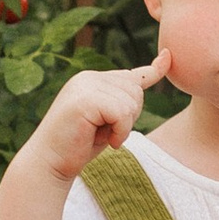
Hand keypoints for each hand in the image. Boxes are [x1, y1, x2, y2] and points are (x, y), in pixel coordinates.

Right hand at [20, 48, 171, 187]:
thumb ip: (122, 103)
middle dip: (129, 118)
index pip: (131, 75)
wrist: (50, 163)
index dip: (154, 68)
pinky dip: (119, 131)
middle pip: (136, 91)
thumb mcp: (106, 122)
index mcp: (94, 81)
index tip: (168, 57)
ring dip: (122, 127)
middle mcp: (89, 77)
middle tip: (104, 132)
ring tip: (99, 135)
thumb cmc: (78, 147)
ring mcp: (86, 86)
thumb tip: (143, 84)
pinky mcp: (85, 99)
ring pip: (131, 102)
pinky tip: (103, 140)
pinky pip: (122, 113)